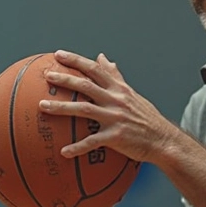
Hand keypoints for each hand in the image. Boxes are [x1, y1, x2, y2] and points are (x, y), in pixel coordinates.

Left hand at [39, 50, 178, 163]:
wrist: (163, 140)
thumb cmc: (146, 117)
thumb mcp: (131, 93)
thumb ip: (115, 76)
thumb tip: (102, 57)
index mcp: (119, 89)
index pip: (95, 69)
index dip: (76, 60)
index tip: (58, 55)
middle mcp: (116, 100)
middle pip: (86, 86)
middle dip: (65, 79)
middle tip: (47, 76)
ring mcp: (115, 118)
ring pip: (84, 110)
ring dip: (61, 108)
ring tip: (42, 106)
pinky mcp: (116, 136)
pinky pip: (92, 142)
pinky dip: (77, 147)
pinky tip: (64, 152)